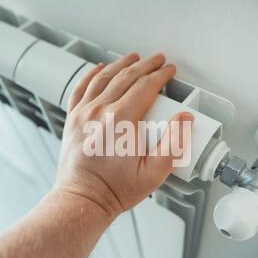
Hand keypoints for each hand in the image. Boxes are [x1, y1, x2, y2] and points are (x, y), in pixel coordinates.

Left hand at [54, 53, 193, 217]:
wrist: (83, 199)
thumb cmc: (114, 189)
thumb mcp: (154, 172)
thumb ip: (173, 144)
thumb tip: (184, 119)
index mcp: (121, 121)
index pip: (146, 86)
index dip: (161, 75)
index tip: (169, 71)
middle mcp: (100, 111)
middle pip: (126, 77)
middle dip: (145, 65)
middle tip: (157, 60)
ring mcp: (83, 114)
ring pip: (103, 78)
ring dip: (120, 64)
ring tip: (132, 58)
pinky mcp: (72, 120)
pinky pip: (80, 88)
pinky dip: (90, 75)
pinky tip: (98, 68)